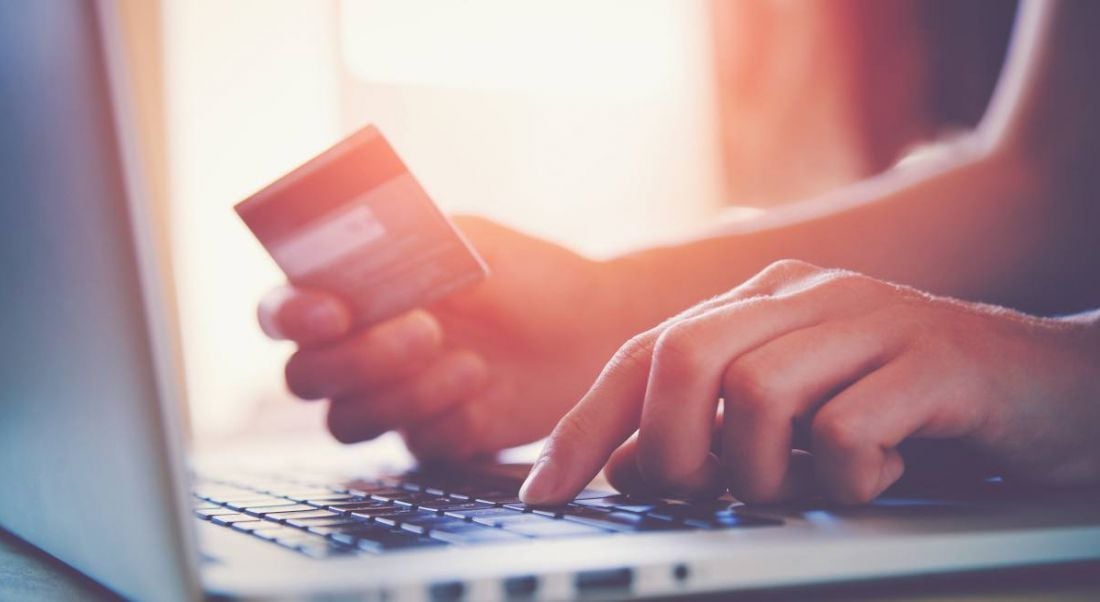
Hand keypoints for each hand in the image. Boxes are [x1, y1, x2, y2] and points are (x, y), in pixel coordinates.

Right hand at [258, 217, 640, 460]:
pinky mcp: (432, 439)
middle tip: (427, 330)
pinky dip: (445, 422)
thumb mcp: (467, 240)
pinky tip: (486, 392)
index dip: (290, 316)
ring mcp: (392, 401)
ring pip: (346, 422)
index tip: (331, 312)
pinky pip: (412, 447)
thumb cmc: (524, 273)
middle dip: (358, 359)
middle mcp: (359, 353)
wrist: (589, 326)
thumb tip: (357, 240)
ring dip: (403, 394)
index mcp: (352, 295)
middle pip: (304, 377)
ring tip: (473, 363)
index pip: (282, 312)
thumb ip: (407, 241)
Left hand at [521, 260, 1099, 504]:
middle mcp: (807, 297)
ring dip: (761, 470)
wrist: (1054, 386)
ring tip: (802, 486)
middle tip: (696, 494)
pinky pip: (848, 430)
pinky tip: (878, 479)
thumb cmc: (910, 406)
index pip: (646, 354)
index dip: (586, 426)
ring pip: (756, 392)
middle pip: (684, 356)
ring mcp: (873, 320)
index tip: (544, 493)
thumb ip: (712, 428)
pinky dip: (845, 479)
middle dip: (668, 448)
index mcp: (763, 303)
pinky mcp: (936, 361)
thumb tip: (626, 466)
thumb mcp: (797, 417)